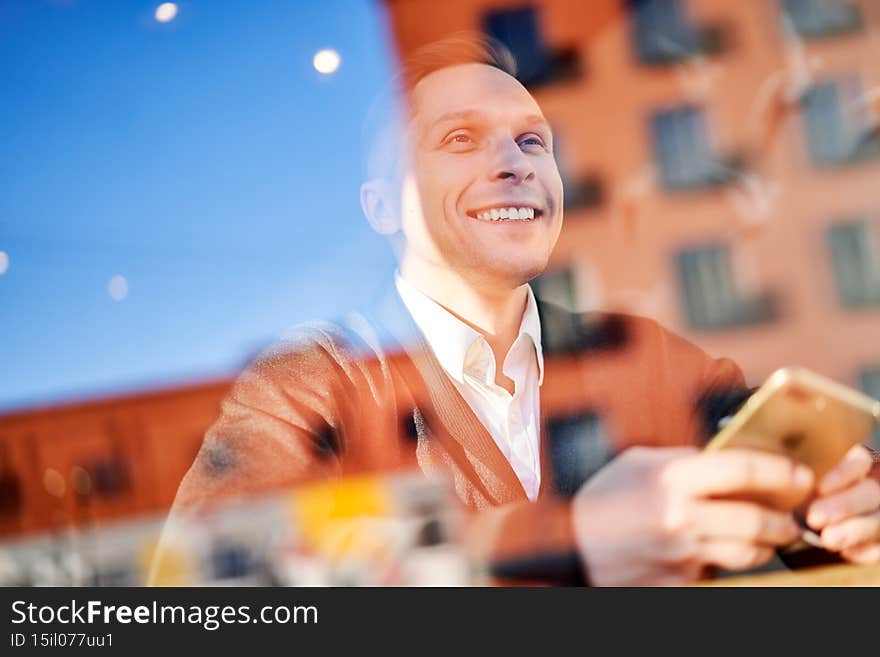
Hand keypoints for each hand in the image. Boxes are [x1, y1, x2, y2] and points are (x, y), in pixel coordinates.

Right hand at [571, 446, 813, 585]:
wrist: (568, 544)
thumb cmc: (601, 498)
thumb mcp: (637, 463)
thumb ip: (682, 461)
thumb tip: (723, 461)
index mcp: (670, 480)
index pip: (741, 469)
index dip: (780, 471)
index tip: (800, 475)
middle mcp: (679, 518)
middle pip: (756, 521)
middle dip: (782, 521)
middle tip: (790, 518)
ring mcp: (679, 555)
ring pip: (746, 555)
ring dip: (764, 547)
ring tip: (765, 537)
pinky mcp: (676, 583)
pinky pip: (716, 574)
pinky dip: (723, 564)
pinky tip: (717, 553)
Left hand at [806, 445, 879, 563]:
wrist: (808, 521)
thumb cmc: (801, 495)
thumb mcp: (802, 482)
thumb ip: (801, 478)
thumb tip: (786, 479)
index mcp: (858, 464)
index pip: (859, 459)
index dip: (843, 473)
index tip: (820, 488)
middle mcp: (874, 484)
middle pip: (872, 491)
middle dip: (844, 506)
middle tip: (814, 518)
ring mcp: (878, 511)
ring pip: (879, 520)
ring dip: (856, 530)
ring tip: (828, 540)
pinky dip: (868, 550)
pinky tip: (848, 553)